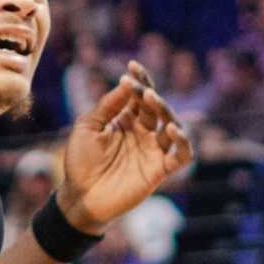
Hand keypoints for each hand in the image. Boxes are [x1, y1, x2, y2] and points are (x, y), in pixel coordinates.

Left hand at [56, 63, 192, 234]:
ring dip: (167, 111)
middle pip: (157, 108)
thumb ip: (107, 105)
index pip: (139, 95)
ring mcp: (153, 151)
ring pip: (173, 126)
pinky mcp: (160, 170)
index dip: (139, 80)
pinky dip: (183, 142)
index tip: (132, 66)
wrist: (80, 197)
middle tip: (143, 90)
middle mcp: (143, 133)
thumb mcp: (87, 127)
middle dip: (151, 95)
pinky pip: (182, 155)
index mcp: (126, 120)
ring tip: (154, 101)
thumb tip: (127, 82)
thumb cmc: (80, 162)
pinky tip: (172, 130)